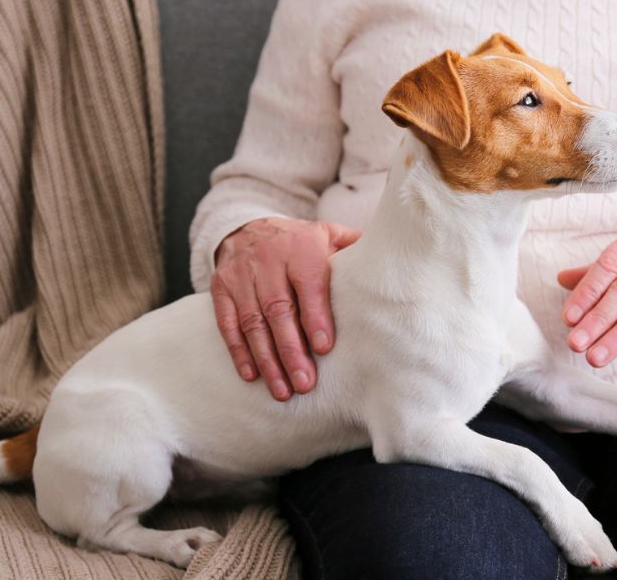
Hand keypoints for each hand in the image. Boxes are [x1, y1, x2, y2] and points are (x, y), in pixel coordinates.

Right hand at [211, 217, 360, 400]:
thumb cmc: (301, 242)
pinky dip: (238, 351)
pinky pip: (227, 323)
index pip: (308, 284)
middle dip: (291, 350)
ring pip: (252, 322)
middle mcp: (268, 260)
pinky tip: (251, 375)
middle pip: (278, 309)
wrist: (248, 227)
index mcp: (300, 247)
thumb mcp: (328, 236)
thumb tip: (396, 266)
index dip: (315, 317)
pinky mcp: (220, 288)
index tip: (323, 349)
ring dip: (267, 358)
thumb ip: (355, 250)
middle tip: (304, 383)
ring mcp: (241, 275)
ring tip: (282, 389)